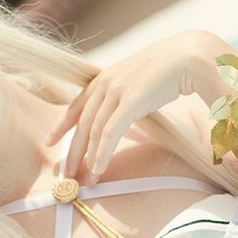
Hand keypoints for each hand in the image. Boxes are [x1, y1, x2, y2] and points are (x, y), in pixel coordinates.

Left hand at [47, 29, 221, 180]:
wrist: (187, 56)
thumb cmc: (168, 71)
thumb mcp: (138, 83)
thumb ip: (126, 98)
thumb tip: (126, 113)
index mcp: (104, 79)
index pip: (76, 105)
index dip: (61, 125)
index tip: (49, 141)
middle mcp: (104, 83)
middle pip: (81, 123)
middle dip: (72, 151)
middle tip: (65, 174)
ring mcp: (116, 91)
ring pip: (93, 131)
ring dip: (87, 158)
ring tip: (87, 180)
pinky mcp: (130, 101)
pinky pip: (110, 132)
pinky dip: (102, 152)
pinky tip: (98, 169)